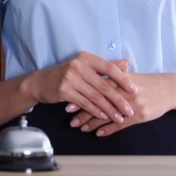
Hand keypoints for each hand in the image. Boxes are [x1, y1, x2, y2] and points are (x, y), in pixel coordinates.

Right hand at [22, 52, 138, 124]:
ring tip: (119, 117)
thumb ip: (106, 66)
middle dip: (118, 99)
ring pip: (95, 97)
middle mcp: (78, 66)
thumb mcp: (85, 66)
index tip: (134, 90)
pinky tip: (104, 116)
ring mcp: (70, 78)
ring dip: (109, 109)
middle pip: (103, 85)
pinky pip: (85, 103)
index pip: (108, 68)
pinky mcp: (64, 91)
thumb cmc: (66, 74)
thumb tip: (126, 63)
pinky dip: (96, 111)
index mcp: (86, 58)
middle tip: (130, 110)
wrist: (41, 82)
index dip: (122, 79)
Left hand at [68, 73, 175, 135]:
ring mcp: (131, 106)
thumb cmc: (146, 83)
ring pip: (107, 115)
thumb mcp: (129, 77)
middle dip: (83, 111)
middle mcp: (124, 93)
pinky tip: (97, 133)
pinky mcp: (139, 116)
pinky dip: (108, 130)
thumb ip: (112, 76)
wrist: (169, 90)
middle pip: (99, 103)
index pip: (95, 89)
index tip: (67, 100)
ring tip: (80, 127)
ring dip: (92, 123)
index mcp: (119, 80)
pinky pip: (120, 125)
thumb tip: (91, 77)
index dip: (81, 95)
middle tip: (69, 117)